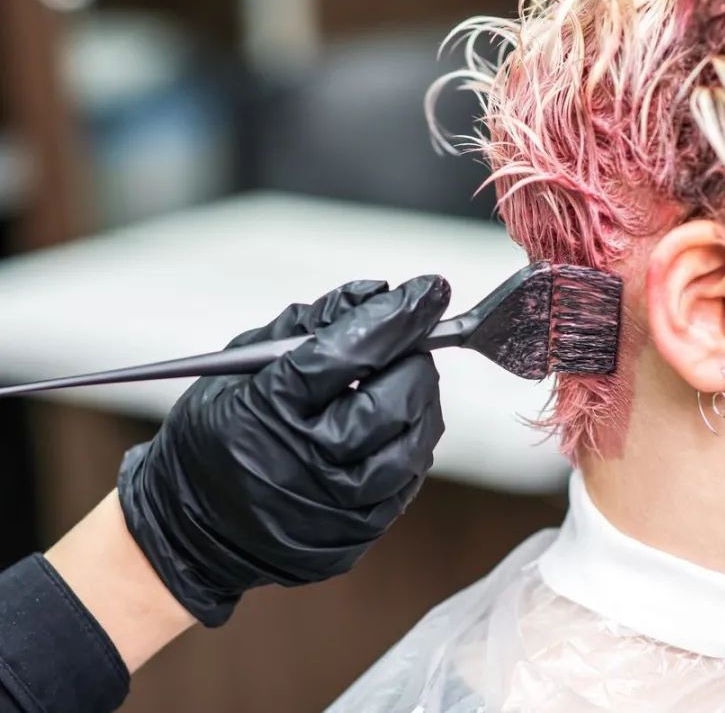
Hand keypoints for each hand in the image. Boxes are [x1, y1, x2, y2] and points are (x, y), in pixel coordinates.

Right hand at [118, 276, 450, 625]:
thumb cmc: (218, 434)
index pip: (348, 352)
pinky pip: (409, 479)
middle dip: (413, 360)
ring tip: (401, 383)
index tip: (429, 290)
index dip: (397, 317)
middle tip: (409, 345)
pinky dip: (411, 443)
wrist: (195, 531)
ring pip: (414, 443)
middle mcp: (306, 460)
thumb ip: (308, 325)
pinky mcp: (358, 532)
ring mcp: (335, 504)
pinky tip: (393, 426)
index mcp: (268, 408)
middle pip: (392, 399)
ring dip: (420, 401)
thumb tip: (375, 293)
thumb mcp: (240, 368)